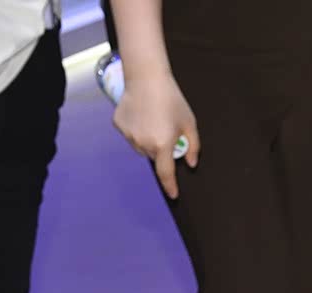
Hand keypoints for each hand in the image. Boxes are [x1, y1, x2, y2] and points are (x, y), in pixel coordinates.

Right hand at [114, 67, 199, 198]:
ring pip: (141, 148)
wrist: (146, 77)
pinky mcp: (119, 125)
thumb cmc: (171, 99)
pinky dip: (136, 130)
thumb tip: (191, 163)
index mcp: (163, 144)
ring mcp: (128, 135)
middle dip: (161, 151)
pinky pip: (130, 135)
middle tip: (166, 131)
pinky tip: (141, 115)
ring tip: (153, 120)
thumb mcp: (189, 124)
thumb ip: (193, 146)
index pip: (166, 173)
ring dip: (148, 141)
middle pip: (154, 158)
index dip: (170, 186)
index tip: (173, 195)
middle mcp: (143, 143)